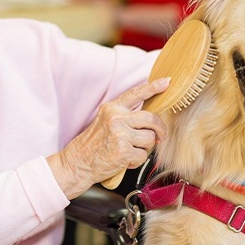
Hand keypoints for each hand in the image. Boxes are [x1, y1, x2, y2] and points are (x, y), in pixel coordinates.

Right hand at [47, 77, 169, 198]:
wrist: (78, 162)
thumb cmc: (93, 144)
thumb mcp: (105, 121)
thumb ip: (125, 116)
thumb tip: (151, 117)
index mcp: (112, 108)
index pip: (136, 94)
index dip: (153, 87)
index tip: (166, 82)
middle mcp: (116, 118)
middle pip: (151, 118)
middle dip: (160, 129)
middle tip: (160, 136)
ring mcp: (120, 134)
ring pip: (150, 139)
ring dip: (145, 148)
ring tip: (130, 150)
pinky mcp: (124, 151)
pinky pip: (143, 155)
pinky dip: (137, 161)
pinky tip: (125, 159)